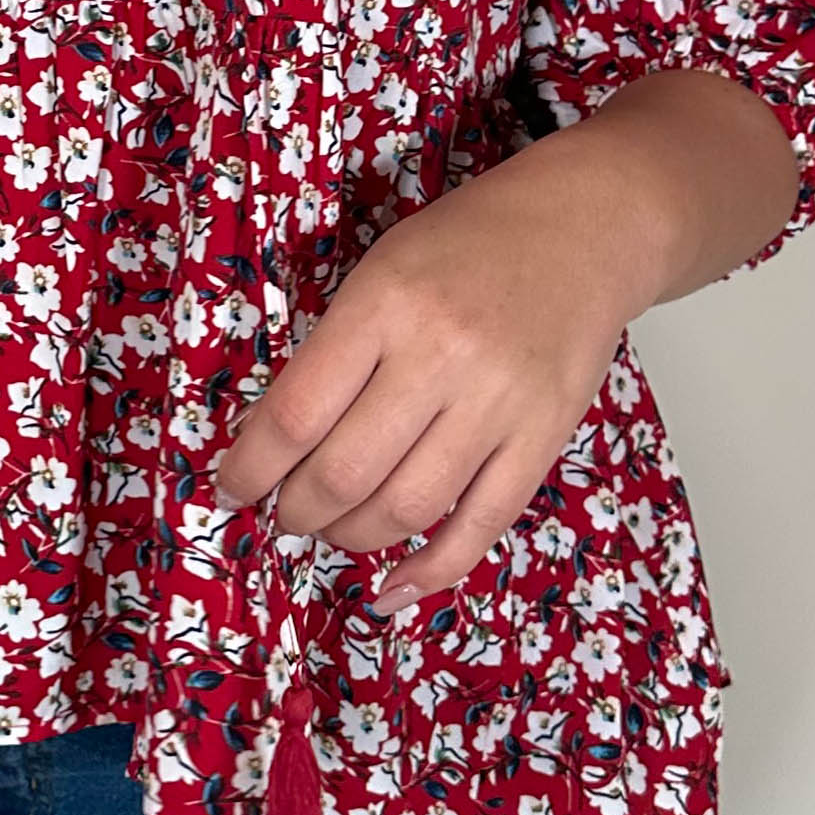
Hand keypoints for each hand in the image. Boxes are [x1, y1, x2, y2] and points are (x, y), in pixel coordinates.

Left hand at [210, 125, 652, 609]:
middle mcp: (440, 356)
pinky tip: (391, 586)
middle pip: (345, 471)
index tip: (231, 487)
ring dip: (350, 537)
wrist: (583, 228)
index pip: (297, 412)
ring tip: (331, 529)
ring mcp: (498, 404)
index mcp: (385, 304)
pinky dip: (430, 570)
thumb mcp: (381, 269)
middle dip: (296, 511)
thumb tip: (277, 439)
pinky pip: (481, 526)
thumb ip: (336, 347)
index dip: (251, 467)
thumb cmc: (467, 244)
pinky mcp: (543, 439)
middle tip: (284, 513)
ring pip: (406, 508)